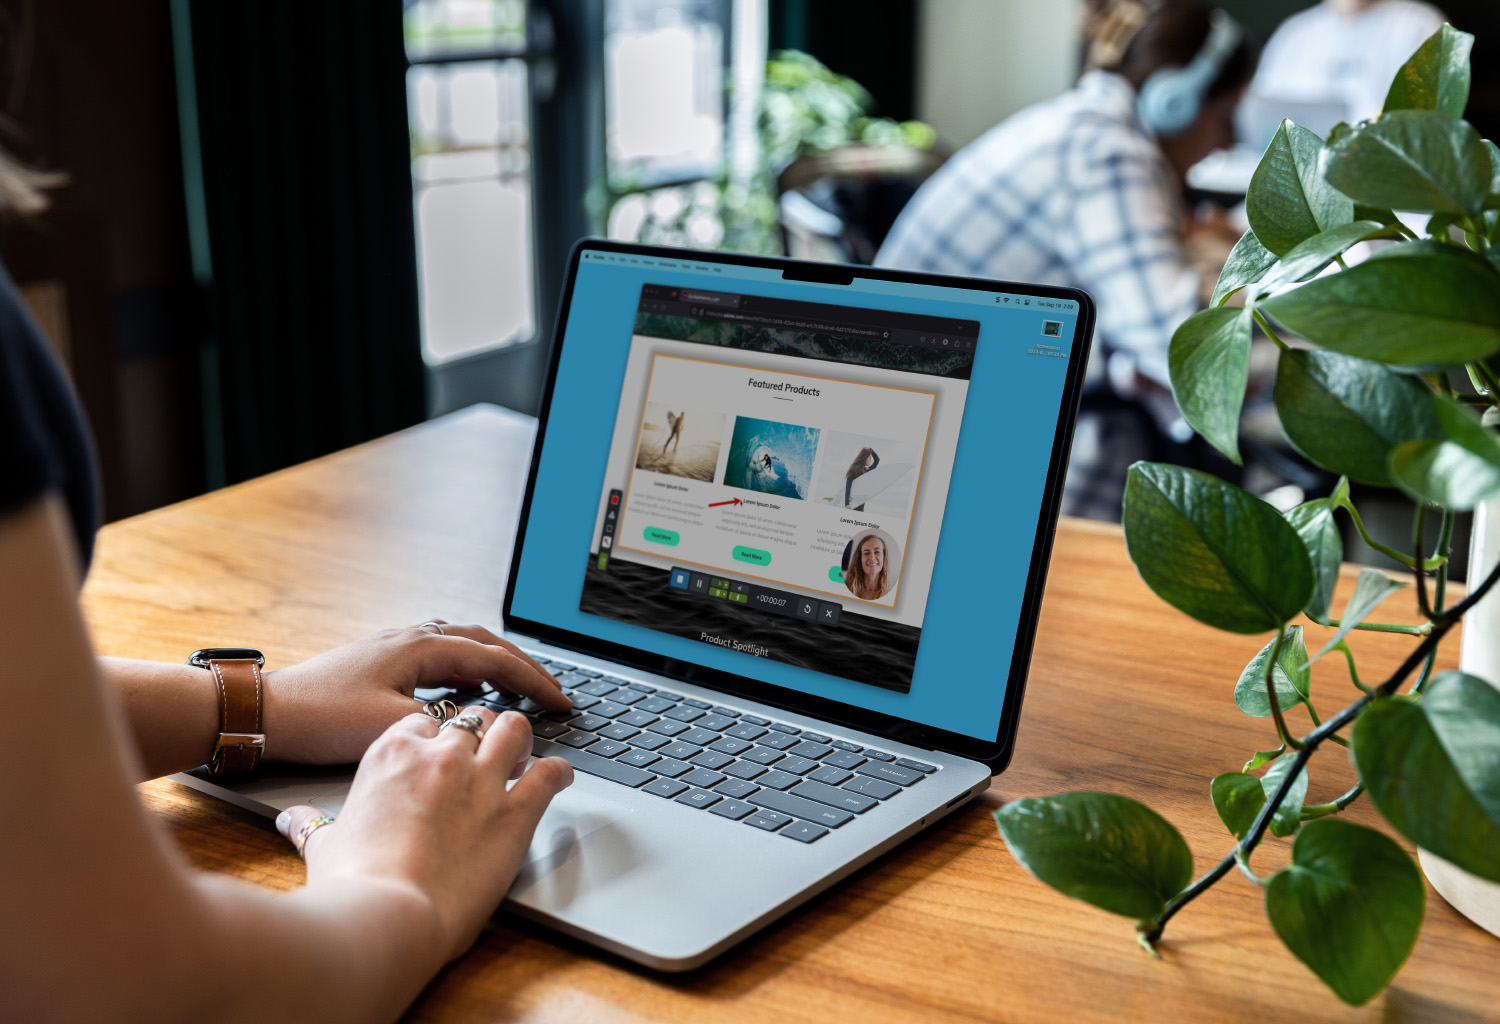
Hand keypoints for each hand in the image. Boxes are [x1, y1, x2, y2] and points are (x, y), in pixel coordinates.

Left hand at [263, 622, 570, 763]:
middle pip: (485, 643)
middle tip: (551, 693)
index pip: (495, 660)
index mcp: (420, 647)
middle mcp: (411, 638)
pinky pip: (441, 657)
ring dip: (496, 664)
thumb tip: (482, 729)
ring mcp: (396, 647)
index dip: (533, 682)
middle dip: (524, 667)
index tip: (560, 703)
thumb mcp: (392, 727)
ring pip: (463, 646)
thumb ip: (443, 725)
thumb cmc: (321, 718)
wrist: (266, 713)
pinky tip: (468, 692)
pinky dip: (468, 670)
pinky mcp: (383, 663)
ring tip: (520, 689)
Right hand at [277, 708, 574, 960]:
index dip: (435, 738)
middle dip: (481, 733)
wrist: (388, 914)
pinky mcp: (515, 811)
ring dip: (521, 739)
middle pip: (472, 719)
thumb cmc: (354, 883)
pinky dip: (560, 772)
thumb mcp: (326, 846)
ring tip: (524, 755)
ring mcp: (481, 779)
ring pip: (514, 728)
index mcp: (391, 755)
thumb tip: (293, 819)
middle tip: (487, 753)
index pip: (422, 724)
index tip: (439, 751)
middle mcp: (440, 757)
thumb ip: (313, 825)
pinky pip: (550, 773)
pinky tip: (561, 777)